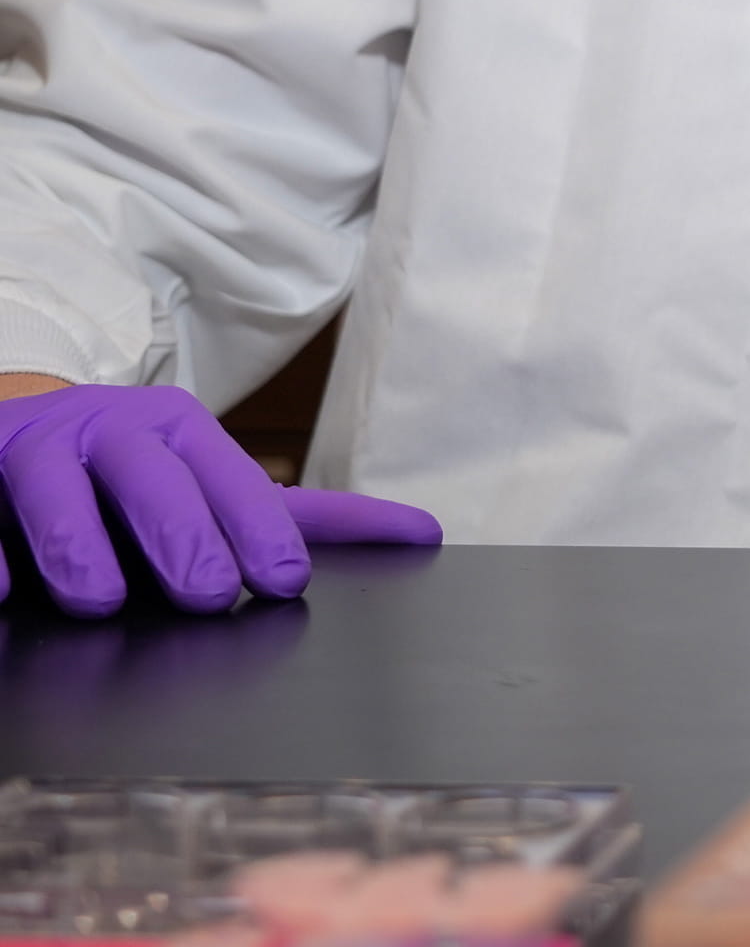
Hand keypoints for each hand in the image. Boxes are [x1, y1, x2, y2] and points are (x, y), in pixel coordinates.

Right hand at [0, 382, 439, 616]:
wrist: (19, 430)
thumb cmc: (137, 475)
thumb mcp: (218, 484)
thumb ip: (307, 517)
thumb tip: (425, 533)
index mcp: (179, 432)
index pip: (226, 478)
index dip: (254, 527)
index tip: (281, 584)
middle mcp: (108, 433)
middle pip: (148, 477)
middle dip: (180, 535)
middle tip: (205, 594)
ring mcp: (33, 451)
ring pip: (53, 490)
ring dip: (78, 546)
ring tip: (101, 601)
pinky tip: (4, 591)